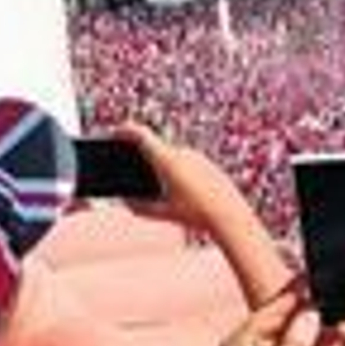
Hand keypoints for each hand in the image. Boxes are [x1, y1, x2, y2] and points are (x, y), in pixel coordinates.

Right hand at [114, 123, 290, 306]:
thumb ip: (140, 207)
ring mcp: (197, 156)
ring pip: (172, 156)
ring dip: (160, 164)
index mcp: (167, 159)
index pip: (141, 135)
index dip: (125, 131)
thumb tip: (127, 202)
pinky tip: (173, 185)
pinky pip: (186, 162)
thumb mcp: (162, 212)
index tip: (115, 134)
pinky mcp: (208, 163)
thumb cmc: (195, 214)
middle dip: (142, 156)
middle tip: (126, 164)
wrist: (229, 214)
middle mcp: (182, 152)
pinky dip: (176, 169)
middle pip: (156, 147)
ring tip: (149, 178)